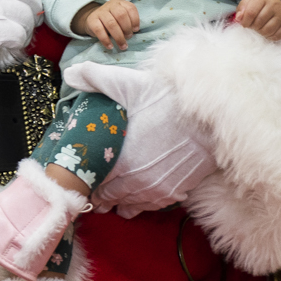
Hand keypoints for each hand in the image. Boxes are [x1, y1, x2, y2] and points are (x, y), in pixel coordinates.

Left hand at [57, 62, 215, 215]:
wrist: (210, 118)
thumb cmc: (169, 101)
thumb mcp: (128, 84)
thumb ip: (95, 78)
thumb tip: (70, 73)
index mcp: (119, 161)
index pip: (92, 182)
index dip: (84, 179)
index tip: (80, 175)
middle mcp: (135, 182)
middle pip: (108, 198)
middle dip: (99, 193)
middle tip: (92, 188)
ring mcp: (156, 190)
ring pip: (129, 206)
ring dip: (119, 201)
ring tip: (112, 196)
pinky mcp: (175, 192)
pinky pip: (151, 207)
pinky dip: (141, 203)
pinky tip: (137, 196)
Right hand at [73, 0, 138, 50]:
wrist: (93, 19)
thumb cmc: (112, 19)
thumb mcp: (121, 17)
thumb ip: (128, 21)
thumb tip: (134, 31)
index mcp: (120, 3)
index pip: (130, 8)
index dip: (135, 20)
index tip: (135, 30)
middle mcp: (110, 5)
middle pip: (121, 15)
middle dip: (127, 28)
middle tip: (128, 37)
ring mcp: (100, 12)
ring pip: (111, 24)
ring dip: (118, 37)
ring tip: (122, 45)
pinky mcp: (91, 20)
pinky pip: (99, 30)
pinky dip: (106, 40)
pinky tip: (110, 46)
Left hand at [236, 0, 280, 40]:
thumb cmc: (262, 1)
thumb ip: (242, 7)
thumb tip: (238, 18)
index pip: (250, 13)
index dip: (245, 21)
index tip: (244, 23)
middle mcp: (274, 6)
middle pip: (259, 23)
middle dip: (252, 27)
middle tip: (252, 26)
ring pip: (267, 30)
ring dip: (260, 33)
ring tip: (258, 29)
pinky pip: (276, 36)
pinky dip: (269, 37)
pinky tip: (266, 32)